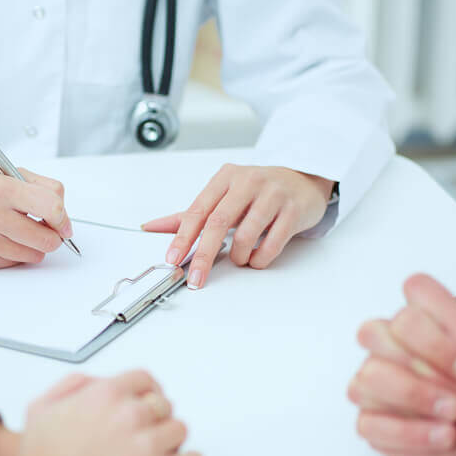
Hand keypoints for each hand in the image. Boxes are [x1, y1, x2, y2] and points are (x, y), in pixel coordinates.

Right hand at [0, 168, 72, 268]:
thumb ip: (45, 188)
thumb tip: (64, 219)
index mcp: (2, 188)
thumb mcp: (12, 174)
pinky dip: (15, 254)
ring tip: (20, 233)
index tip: (63, 225)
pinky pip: (14, 263)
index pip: (51, 207)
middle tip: (45, 231)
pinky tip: (3, 240)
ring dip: (33, 247)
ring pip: (33, 256)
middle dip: (52, 238)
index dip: (63, 220)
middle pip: (46, 240)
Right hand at [0, 372, 254, 455]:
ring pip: (180, 431)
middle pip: (164, 406)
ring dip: (170, 443)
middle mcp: (130, 415)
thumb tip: (96, 382)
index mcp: (104, 394)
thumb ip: (71, 387)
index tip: (147, 407)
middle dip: (155, 421)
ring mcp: (148, 446)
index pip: (144, 381)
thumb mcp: (40, 410)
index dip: (145, 395)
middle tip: (145, 438)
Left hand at [142, 165, 333, 288]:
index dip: (183, 236)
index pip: (198, 210)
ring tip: (240, 258)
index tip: (173, 258)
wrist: (303, 181)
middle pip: (218, 223)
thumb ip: (190, 213)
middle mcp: (249, 182)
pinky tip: (257, 257)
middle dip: (204, 255)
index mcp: (226, 177)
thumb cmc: (258, 191)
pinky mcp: (293, 210)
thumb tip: (151, 227)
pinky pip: (272, 244)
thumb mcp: (223, 195)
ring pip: (246, 236)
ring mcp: (273, 195)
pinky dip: (260, 258)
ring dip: (238, 257)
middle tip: (197, 277)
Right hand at [349, 273, 455, 455]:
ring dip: (409, 424)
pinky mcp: (391, 439)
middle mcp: (396, 352)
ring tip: (454, 436)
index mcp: (428, 321)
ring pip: (364, 398)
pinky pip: (384, 451)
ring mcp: (385, 396)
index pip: (408, 305)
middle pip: (372, 345)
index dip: (433, 331)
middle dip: (413, 381)